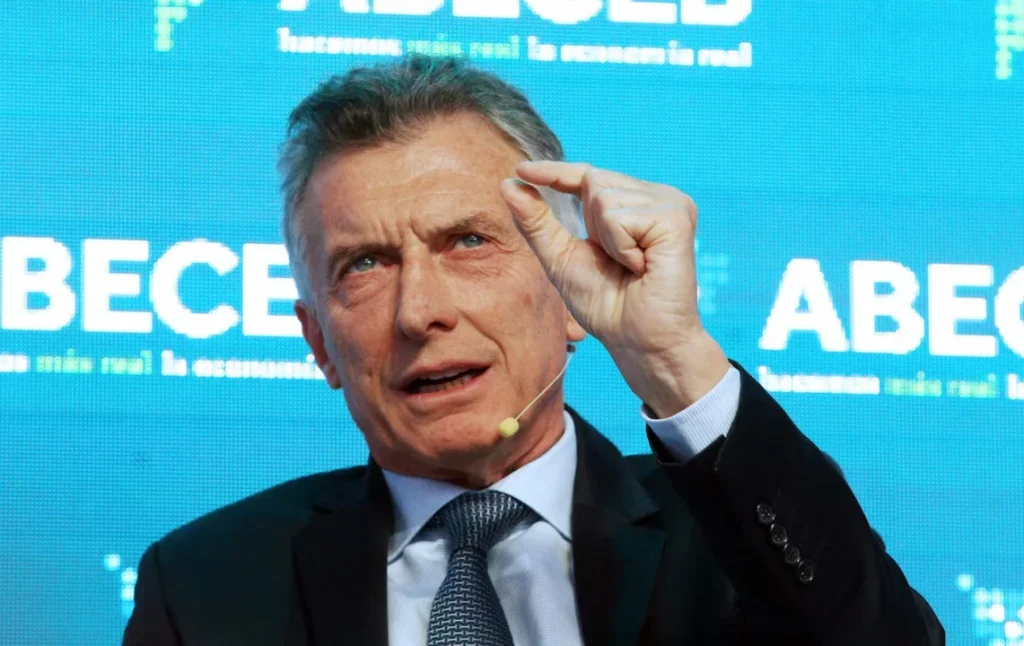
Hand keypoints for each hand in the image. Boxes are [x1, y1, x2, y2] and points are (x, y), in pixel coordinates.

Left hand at [500, 161, 729, 416]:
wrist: (640, 341)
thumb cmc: (607, 306)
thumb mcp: (560, 258)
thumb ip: (537, 222)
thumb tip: (508, 183)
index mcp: (631, 204)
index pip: (587, 176)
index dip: (555, 172)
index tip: (521, 169)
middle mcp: (654, 197)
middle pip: (593, 180)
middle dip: (590, 227)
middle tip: (618, 263)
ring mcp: (670, 203)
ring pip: (603, 196)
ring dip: (606, 241)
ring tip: (633, 267)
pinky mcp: (676, 216)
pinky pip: (620, 216)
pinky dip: (620, 247)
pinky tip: (642, 267)